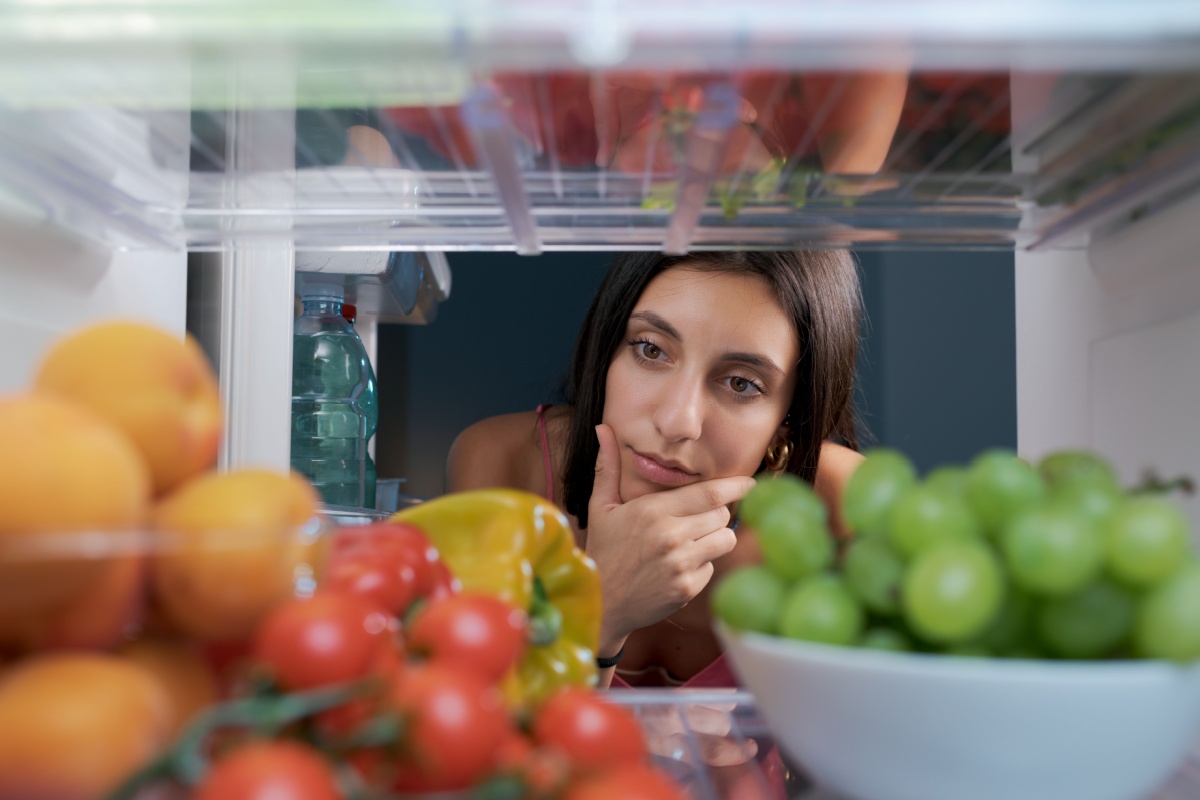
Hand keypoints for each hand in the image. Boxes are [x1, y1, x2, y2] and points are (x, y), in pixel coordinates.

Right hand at [585, 424, 753, 652]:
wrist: (599, 602)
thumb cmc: (602, 549)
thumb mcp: (600, 506)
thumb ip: (608, 467)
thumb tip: (603, 428)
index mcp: (653, 511)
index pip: (710, 493)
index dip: (736, 486)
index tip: (751, 483)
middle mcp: (671, 536)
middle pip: (721, 515)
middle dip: (715, 513)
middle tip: (697, 517)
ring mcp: (681, 565)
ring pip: (724, 540)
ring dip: (714, 537)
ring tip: (692, 539)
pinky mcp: (687, 589)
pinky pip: (712, 568)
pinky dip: (702, 565)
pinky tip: (679, 566)